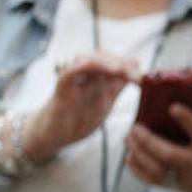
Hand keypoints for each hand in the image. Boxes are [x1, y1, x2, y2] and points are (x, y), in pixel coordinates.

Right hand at [24, 53, 139, 160]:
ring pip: (85, 60)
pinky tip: (87, 66)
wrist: (51, 136)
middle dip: (120, 61)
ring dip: (102, 61)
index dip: (130, 65)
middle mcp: (85, 76)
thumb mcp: (103, 104)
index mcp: (98, 78)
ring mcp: (72, 82)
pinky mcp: (60, 92)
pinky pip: (66, 75)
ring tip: (117, 69)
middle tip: (133, 74)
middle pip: (102, 56)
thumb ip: (116, 89)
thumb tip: (139, 74)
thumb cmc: (78, 118)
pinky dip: (77, 68)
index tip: (140, 78)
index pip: (115, 61)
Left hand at [125, 105, 191, 191]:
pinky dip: (138, 171)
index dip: (186, 119)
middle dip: (148, 141)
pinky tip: (130, 157)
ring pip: (156, 169)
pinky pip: (153, 181)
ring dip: (138, 154)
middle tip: (135, 126)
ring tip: (128, 138)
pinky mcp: (179, 187)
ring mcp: (186, 177)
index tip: (172, 107)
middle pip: (169, 154)